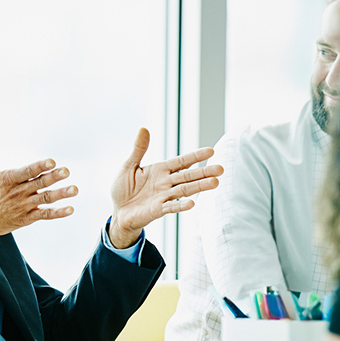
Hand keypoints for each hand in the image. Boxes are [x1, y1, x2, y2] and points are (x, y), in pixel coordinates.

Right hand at [0, 131, 77, 249]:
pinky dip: (57, 213)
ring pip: (45, 199)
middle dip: (54, 177)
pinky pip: (44, 215)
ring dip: (60, 194)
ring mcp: (23, 206)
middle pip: (39, 183)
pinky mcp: (26, 219)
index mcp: (8, 179)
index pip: (27, 171)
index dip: (39, 166)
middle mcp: (17, 193)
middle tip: (67, 171)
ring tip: (74, 189)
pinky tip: (70, 209)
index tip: (51, 162)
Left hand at [108, 128, 222, 247]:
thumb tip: (143, 128)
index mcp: (160, 170)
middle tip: (221, 169)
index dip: (195, 156)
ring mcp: (163, 196)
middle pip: (188, 176)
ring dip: (199, 187)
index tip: (211, 151)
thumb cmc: (123, 189)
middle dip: (205, 172)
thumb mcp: (128, 166)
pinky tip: (192, 204)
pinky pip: (171, 207)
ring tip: (215, 183)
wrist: (118, 212)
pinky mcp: (158, 210)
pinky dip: (180, 205)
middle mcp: (166, 183)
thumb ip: (139, 149)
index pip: (181, 161)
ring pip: (184, 190)